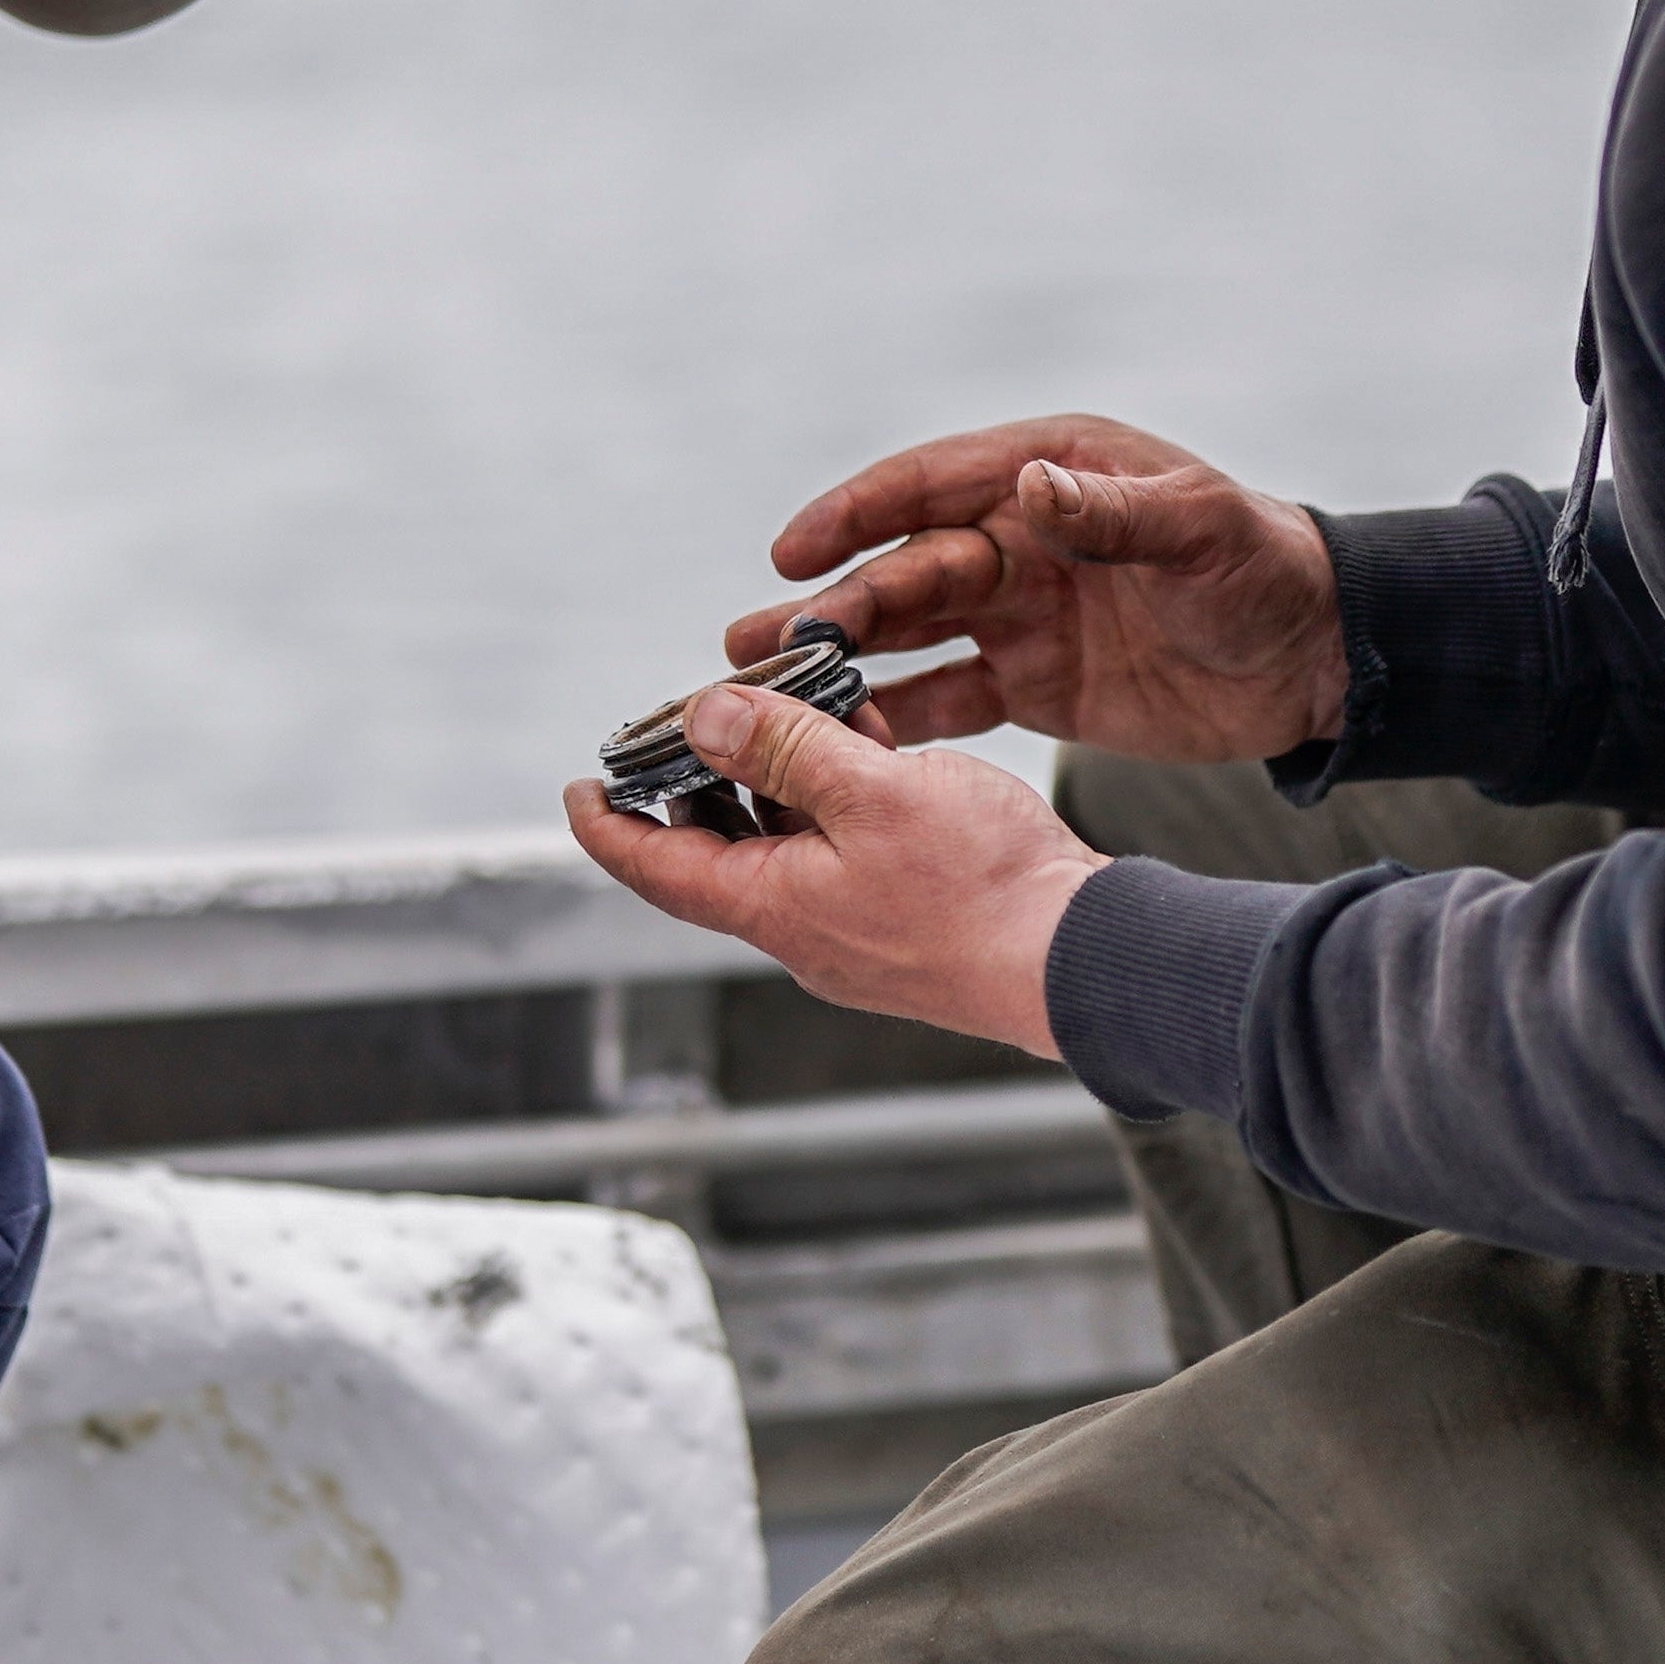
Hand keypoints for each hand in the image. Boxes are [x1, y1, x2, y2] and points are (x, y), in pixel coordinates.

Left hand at [567, 674, 1104, 1053]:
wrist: (1084, 957)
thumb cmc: (985, 888)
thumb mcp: (872, 792)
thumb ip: (785, 748)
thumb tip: (704, 714)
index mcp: (773, 905)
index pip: (656, 866)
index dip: (608, 824)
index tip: (580, 786)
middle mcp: (803, 926)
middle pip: (719, 849)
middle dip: (702, 780)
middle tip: (698, 718)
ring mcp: (855, 928)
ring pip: (789, 843)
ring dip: (780, 775)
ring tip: (793, 706)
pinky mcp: (905, 918)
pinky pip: (845, 850)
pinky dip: (838, 795)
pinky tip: (867, 740)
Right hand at [747, 413, 1340, 766]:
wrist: (1320, 659)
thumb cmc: (1269, 569)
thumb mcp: (1201, 530)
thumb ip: (1113, 512)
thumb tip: (1026, 485)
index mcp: (1051, 473)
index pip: (931, 486)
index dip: (857, 514)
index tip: (792, 550)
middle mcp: (1020, 536)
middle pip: (906, 568)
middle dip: (829, 604)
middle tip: (755, 638)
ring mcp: (1021, 613)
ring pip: (910, 633)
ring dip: (839, 657)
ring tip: (760, 681)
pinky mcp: (1034, 682)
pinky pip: (948, 696)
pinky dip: (896, 716)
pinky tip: (840, 742)